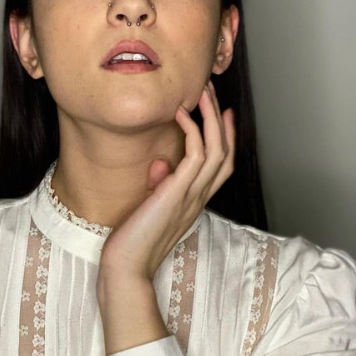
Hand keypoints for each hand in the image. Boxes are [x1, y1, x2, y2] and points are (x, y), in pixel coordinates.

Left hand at [97, 80, 235, 283]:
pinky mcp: (177, 192)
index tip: (225, 111)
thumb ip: (160, 184)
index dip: (228, 136)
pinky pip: (195, 154)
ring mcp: (192, 195)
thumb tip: (161, 163)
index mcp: (196, 200)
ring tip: (202, 90)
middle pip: (226, 151)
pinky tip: (180, 112)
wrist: (127, 266)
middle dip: (221, 117)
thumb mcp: (151, 206)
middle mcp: (200, 196)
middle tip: (212, 90)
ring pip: (217, 148)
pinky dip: (192, 130)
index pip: (222, 164)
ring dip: (211, 116)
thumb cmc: (134, 238)